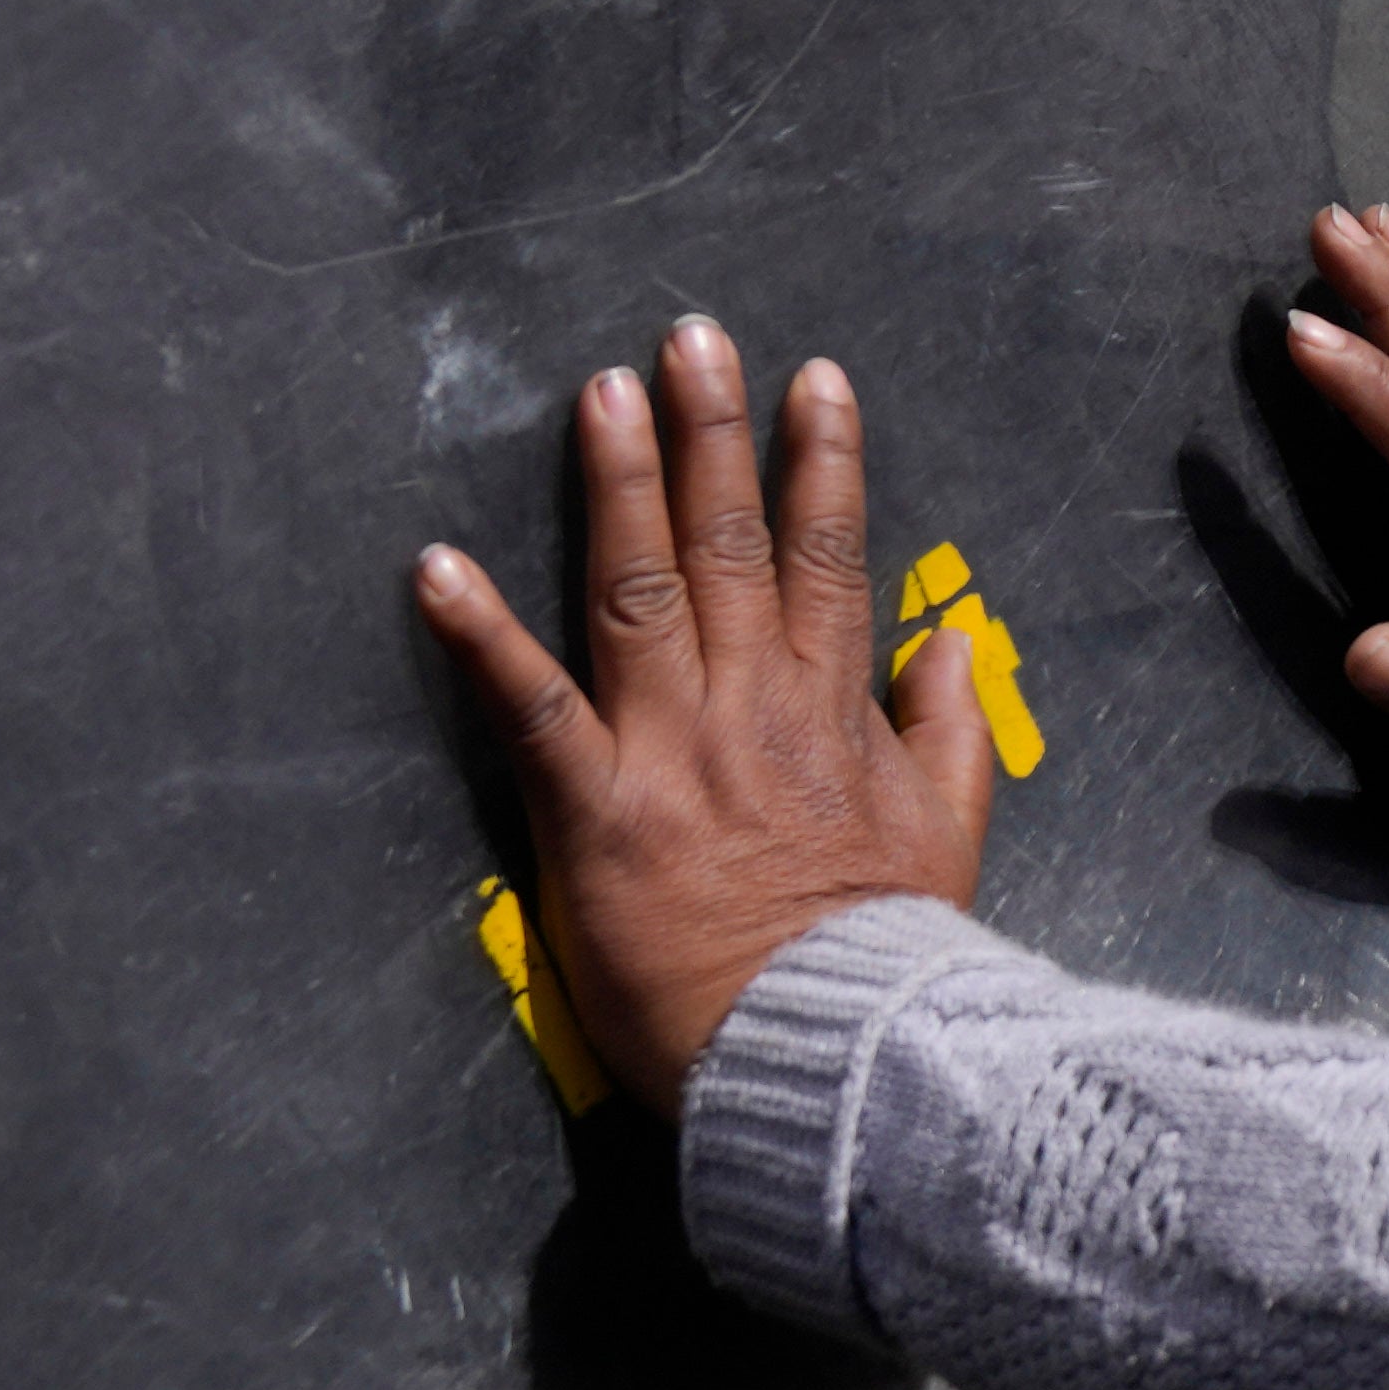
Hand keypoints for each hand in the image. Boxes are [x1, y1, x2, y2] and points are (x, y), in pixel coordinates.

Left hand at [412, 322, 1003, 1122]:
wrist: (842, 1051)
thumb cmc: (893, 953)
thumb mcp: (953, 830)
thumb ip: (948, 727)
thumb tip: (944, 641)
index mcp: (835, 709)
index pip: (831, 555)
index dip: (823, 462)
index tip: (813, 382)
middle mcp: (753, 705)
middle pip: (731, 543)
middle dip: (713, 433)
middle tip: (690, 338)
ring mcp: (672, 751)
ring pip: (641, 588)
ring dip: (619, 485)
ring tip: (599, 394)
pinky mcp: (595, 811)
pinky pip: (529, 708)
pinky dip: (481, 635)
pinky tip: (436, 566)